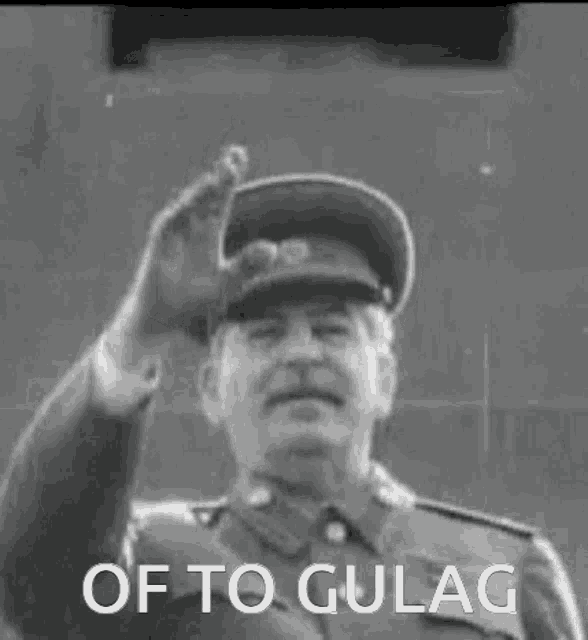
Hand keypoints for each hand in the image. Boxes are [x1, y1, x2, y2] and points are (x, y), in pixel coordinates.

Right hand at [93, 145, 248, 409]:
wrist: (165, 318)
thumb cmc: (196, 299)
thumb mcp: (232, 281)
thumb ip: (256, 265)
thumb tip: (301, 251)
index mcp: (208, 230)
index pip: (221, 197)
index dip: (229, 177)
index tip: (239, 154)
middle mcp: (191, 225)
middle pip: (209, 195)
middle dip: (222, 175)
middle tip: (237, 153)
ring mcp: (174, 232)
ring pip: (193, 204)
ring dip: (208, 188)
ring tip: (227, 172)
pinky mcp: (160, 243)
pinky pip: (173, 220)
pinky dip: (185, 208)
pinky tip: (199, 197)